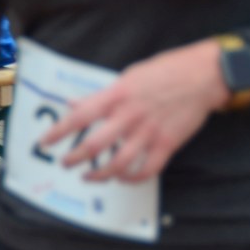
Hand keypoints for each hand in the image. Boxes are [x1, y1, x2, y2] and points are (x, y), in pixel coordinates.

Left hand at [36, 39, 230, 182]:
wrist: (204, 75)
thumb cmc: (166, 70)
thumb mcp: (129, 75)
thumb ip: (102, 94)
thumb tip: (75, 104)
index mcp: (117, 95)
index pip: (80, 116)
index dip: (59, 131)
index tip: (45, 142)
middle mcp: (130, 115)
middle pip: (94, 145)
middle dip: (74, 158)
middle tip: (65, 163)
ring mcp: (149, 132)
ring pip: (118, 163)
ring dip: (100, 174)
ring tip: (89, 176)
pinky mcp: (168, 144)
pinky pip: (146, 170)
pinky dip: (131, 179)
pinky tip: (123, 178)